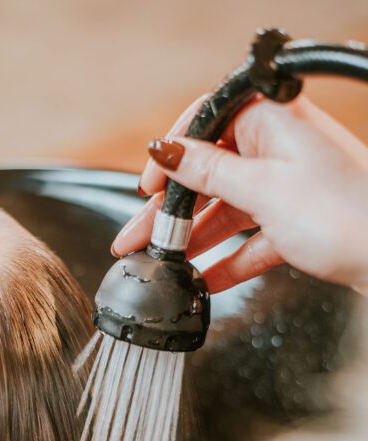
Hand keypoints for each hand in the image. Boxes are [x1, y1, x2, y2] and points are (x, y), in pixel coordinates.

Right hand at [112, 96, 367, 295]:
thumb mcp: (261, 189)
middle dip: (170, 212)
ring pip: (227, 210)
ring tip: (162, 266)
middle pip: (209, 175)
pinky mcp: (298, 220)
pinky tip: (204, 281)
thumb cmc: (344, 213)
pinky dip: (227, 260)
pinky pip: (250, 239)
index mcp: (269, 121)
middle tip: (136, 239)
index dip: (171, 157)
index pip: (204, 124)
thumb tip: (167, 151)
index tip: (147, 188)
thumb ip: (208, 171)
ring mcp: (289, 185)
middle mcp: (278, 147)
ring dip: (194, 240)